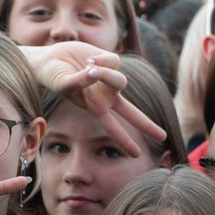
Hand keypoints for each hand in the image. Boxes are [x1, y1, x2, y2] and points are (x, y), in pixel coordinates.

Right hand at [30, 42, 167, 158]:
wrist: (52, 60)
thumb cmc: (54, 77)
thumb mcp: (64, 84)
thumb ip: (80, 81)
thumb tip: (95, 73)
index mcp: (96, 108)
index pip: (113, 129)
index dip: (125, 141)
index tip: (137, 155)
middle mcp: (106, 96)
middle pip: (132, 114)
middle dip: (147, 126)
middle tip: (163, 136)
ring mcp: (110, 80)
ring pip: (121, 80)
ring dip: (105, 73)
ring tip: (87, 66)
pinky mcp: (111, 62)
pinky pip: (114, 62)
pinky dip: (101, 59)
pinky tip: (88, 59)